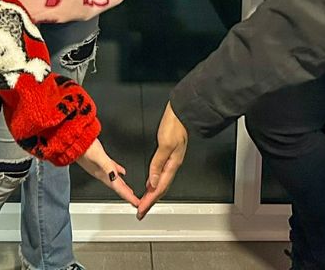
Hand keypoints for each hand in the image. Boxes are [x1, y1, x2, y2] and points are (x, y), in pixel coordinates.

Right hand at [76, 138, 140, 208]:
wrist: (75, 142)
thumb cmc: (84, 148)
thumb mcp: (98, 156)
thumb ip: (107, 165)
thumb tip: (116, 175)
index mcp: (103, 174)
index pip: (118, 188)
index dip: (128, 196)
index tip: (136, 204)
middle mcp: (103, 173)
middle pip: (118, 187)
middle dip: (127, 195)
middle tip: (136, 201)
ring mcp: (101, 168)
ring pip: (116, 180)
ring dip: (123, 186)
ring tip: (130, 191)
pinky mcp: (101, 161)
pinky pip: (113, 169)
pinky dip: (119, 172)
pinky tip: (122, 172)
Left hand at [137, 103, 187, 219]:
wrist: (182, 112)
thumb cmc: (175, 125)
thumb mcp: (165, 144)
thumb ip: (158, 163)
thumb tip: (152, 181)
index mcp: (172, 164)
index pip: (159, 188)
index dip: (149, 200)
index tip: (141, 210)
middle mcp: (173, 164)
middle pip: (161, 189)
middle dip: (151, 202)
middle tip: (141, 211)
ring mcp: (172, 160)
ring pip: (161, 182)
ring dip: (152, 194)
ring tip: (144, 202)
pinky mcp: (169, 154)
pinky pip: (161, 174)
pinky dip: (155, 182)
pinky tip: (150, 183)